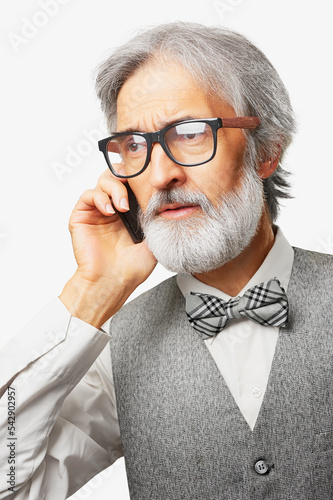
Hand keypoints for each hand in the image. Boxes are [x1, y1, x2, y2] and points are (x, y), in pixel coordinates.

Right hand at [59, 169, 156, 326]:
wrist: (113, 282)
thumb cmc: (131, 268)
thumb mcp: (154, 240)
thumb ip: (157, 219)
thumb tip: (167, 200)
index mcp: (130, 212)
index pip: (133, 183)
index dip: (139, 178)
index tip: (150, 182)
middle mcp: (112, 208)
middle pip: (117, 175)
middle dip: (126, 177)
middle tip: (135, 189)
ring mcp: (97, 211)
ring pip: (103, 180)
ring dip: (114, 188)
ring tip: (122, 207)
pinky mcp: (81, 216)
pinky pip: (88, 195)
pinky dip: (100, 198)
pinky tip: (110, 211)